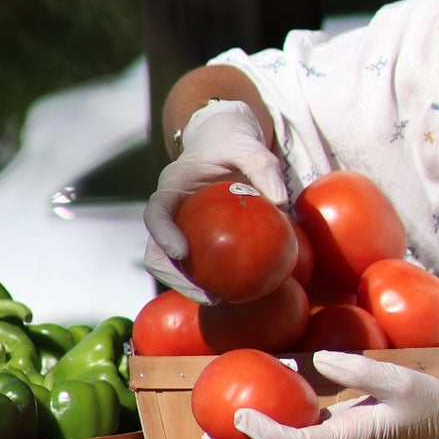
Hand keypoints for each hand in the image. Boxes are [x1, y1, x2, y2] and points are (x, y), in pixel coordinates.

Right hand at [142, 99, 288, 302]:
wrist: (225, 137)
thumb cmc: (233, 138)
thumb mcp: (248, 143)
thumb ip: (263, 166)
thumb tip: (282, 202)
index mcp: (172, 185)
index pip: (156, 212)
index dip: (163, 235)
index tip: (182, 253)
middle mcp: (170, 210)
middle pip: (157, 251)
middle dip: (176, 278)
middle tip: (209, 295)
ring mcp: (180, 226)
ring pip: (173, 264)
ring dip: (190, 286)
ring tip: (221, 301)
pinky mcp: (196, 237)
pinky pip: (199, 261)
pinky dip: (211, 277)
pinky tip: (237, 291)